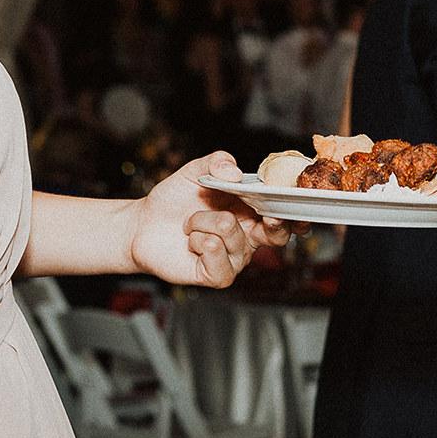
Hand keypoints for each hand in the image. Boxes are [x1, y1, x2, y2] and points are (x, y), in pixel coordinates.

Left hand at [127, 151, 290, 286]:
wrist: (144, 224)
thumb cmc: (174, 201)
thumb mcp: (196, 171)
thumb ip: (217, 162)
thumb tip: (235, 173)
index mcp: (252, 216)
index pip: (284, 218)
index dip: (293, 213)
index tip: (290, 202)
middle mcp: (248, 240)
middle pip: (276, 234)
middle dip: (268, 219)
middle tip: (253, 209)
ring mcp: (234, 260)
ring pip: (230, 230)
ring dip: (202, 220)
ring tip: (190, 223)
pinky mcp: (218, 275)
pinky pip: (216, 251)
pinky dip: (197, 239)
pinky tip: (190, 241)